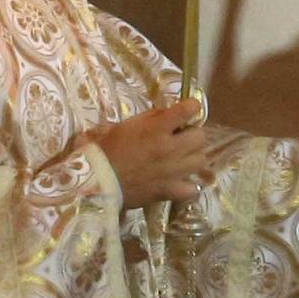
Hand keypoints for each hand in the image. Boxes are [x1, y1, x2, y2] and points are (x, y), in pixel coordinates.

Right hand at [91, 99, 208, 207]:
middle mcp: (170, 148)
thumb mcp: (127, 125)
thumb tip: (169, 112)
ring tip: (181, 158)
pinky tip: (180, 180)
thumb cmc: (107, 149)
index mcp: (158, 129)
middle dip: (191, 134)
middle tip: (180, 137)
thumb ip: (151, 118)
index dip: (191, 107)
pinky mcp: (170, 191)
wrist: (97, 181)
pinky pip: (193, 188)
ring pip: (201, 160)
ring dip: (192, 156)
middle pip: (200, 136)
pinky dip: (189, 184)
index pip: (189, 110)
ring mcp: (173, 171)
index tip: (188, 108)